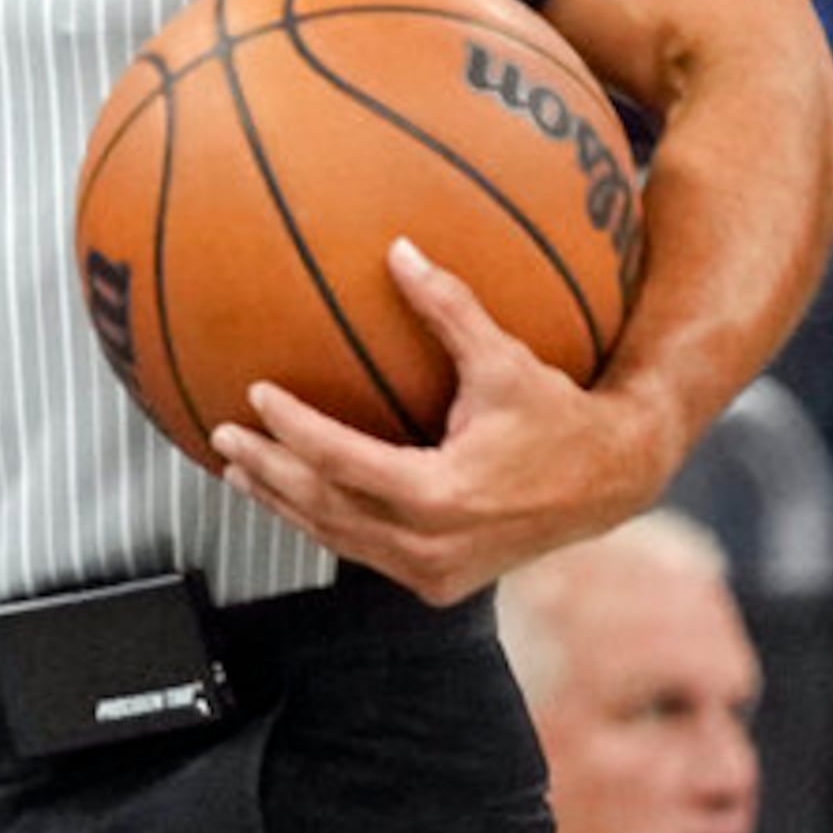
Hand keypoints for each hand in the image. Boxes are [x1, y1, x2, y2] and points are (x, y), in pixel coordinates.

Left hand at [207, 239, 670, 603]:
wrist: (610, 483)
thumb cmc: (555, 414)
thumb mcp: (504, 359)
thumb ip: (449, 307)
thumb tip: (398, 248)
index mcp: (442, 494)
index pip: (342, 461)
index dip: (293, 428)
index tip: (255, 395)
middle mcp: (432, 545)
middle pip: (326, 508)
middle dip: (268, 472)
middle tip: (222, 436)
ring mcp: (434, 572)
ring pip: (338, 539)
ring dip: (284, 503)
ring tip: (238, 469)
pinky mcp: (438, 584)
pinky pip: (364, 552)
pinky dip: (324, 522)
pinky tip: (291, 494)